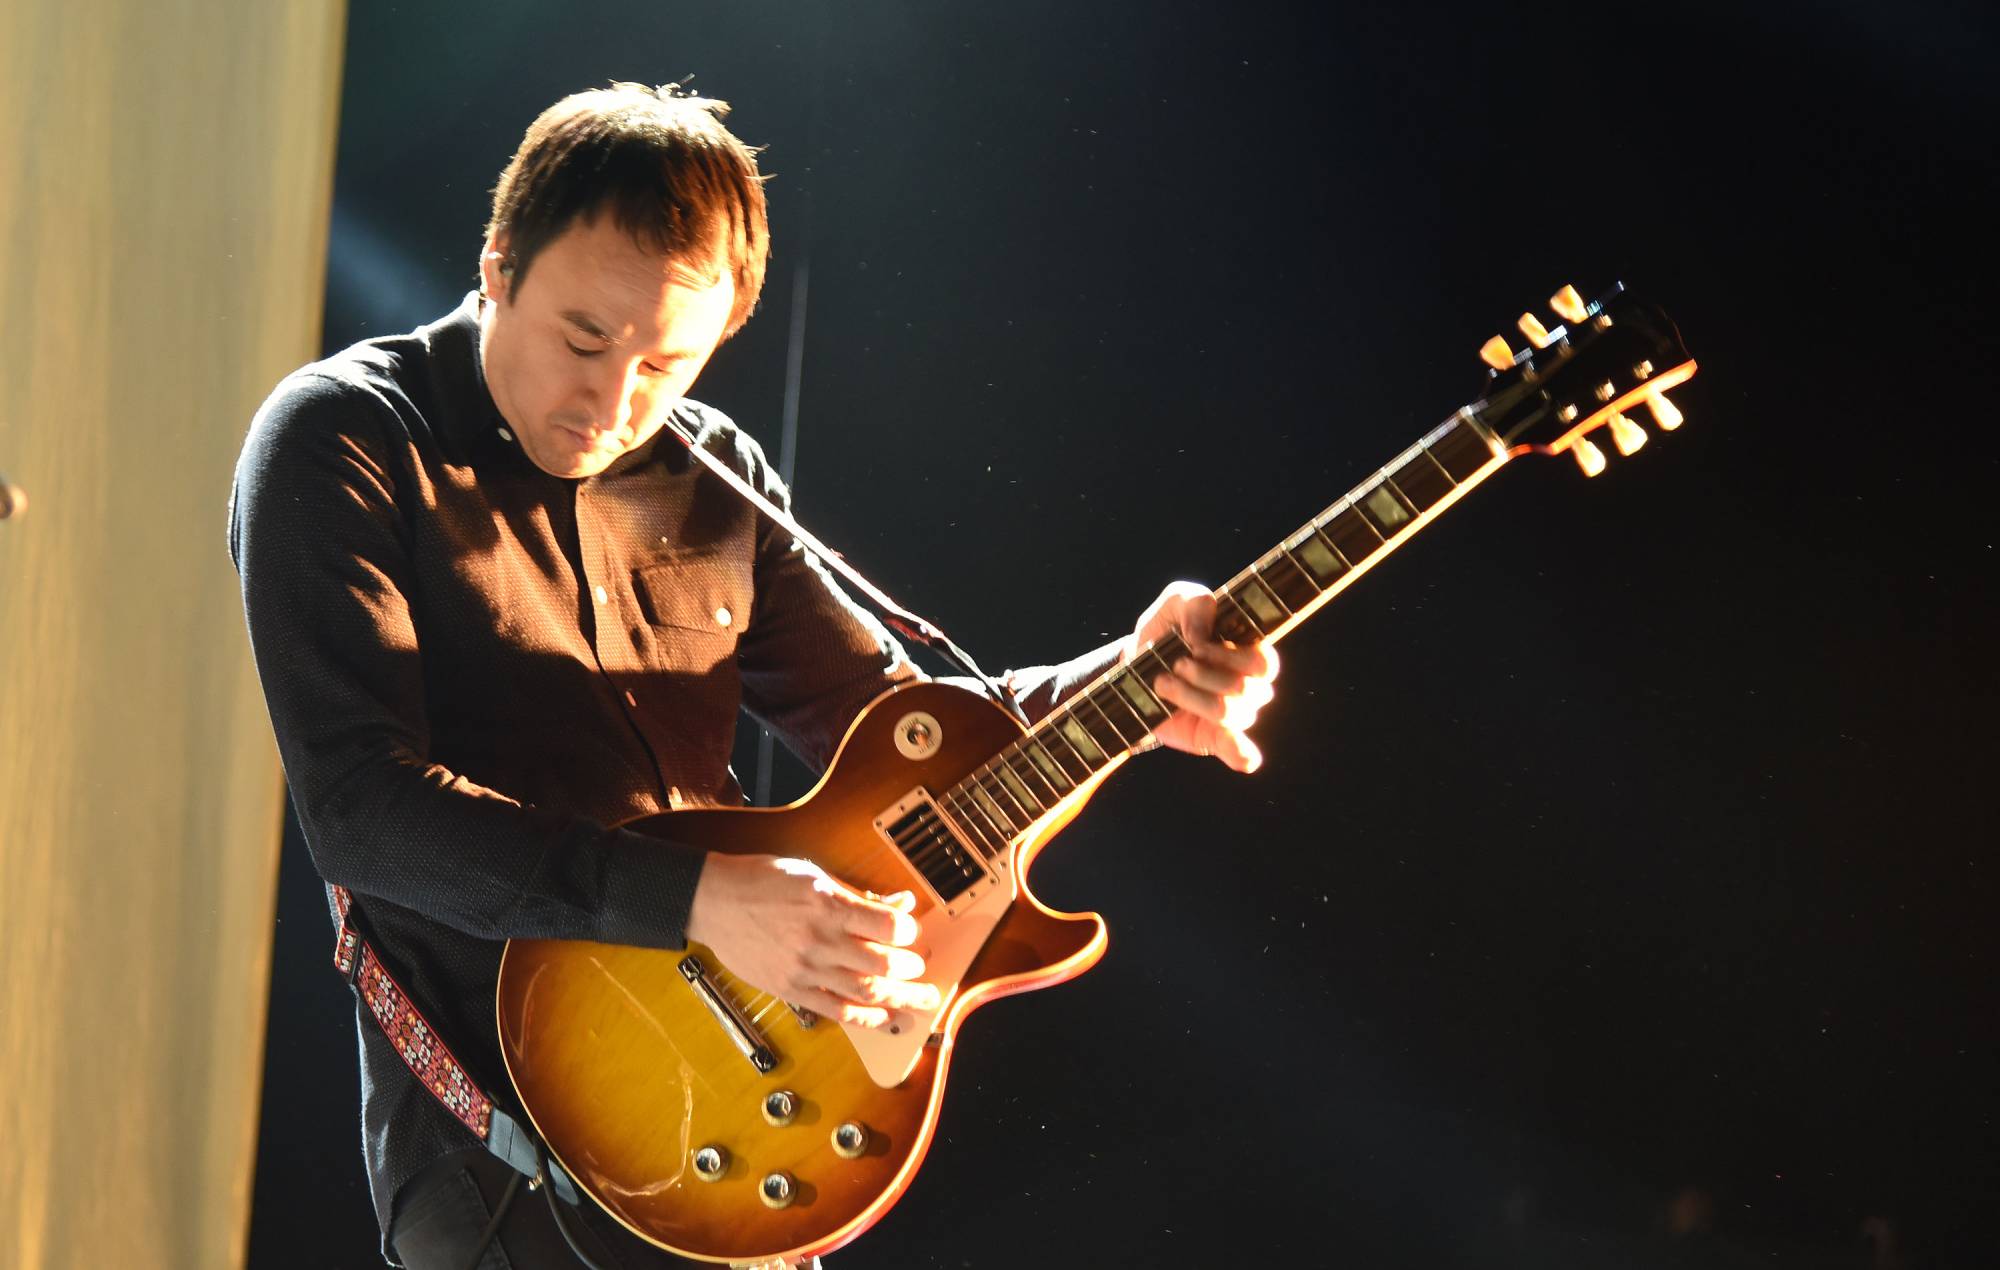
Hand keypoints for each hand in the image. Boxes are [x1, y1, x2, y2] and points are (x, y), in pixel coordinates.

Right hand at [684, 853, 939, 1028]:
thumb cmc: (762, 881)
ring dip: (900, 999)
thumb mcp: (813, 875)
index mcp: (826, 904)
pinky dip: (865, 1018)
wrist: (713, 902)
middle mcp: (818, 940)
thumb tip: (899, 904)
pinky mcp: (791, 989)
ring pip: (864, 992)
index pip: (887, 925)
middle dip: (911, 969)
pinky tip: (885, 1019)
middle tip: (922, 968)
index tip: (912, 931)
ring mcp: (804, 969)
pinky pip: (836, 1011)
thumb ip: (857, 895)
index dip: (909, 931)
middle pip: (882, 964)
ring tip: (922, 1002)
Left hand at [1126, 581, 1278, 771]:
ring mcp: (1232, 714)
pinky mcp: (1212, 738)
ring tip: (1163, 683)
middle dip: (1202, 675)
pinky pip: (1241, 753)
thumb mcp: (1176, 601)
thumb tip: (1201, 638)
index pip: (1264, 662)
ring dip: (1189, 696)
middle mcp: (1247, 685)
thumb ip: (1196, 603)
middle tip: (1176, 664)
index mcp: (1248, 651)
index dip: (1230, 656)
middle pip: (1243, 689)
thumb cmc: (1164, 631)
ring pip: (1227, 713)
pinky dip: (1243, 754)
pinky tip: (1243, 758)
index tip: (1195, 646)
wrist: (1131, 665)